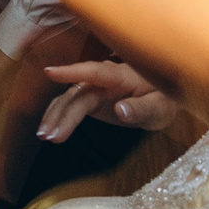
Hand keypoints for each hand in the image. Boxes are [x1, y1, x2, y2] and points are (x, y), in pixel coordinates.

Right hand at [38, 60, 177, 141]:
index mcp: (121, 76)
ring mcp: (94, 88)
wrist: (161, 99)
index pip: (94, 72)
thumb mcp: (160, 108)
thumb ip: (141, 109)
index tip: (50, 72)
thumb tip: (121, 110)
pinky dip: (57, 117)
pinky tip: (48, 131)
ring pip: (69, 100)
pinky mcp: (89, 98)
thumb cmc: (163, 100)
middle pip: (78, 95)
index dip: (72, 72)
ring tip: (44, 137)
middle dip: (62, 114)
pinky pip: (69, 105)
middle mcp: (103, 79)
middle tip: (50, 136)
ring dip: (55, 117)